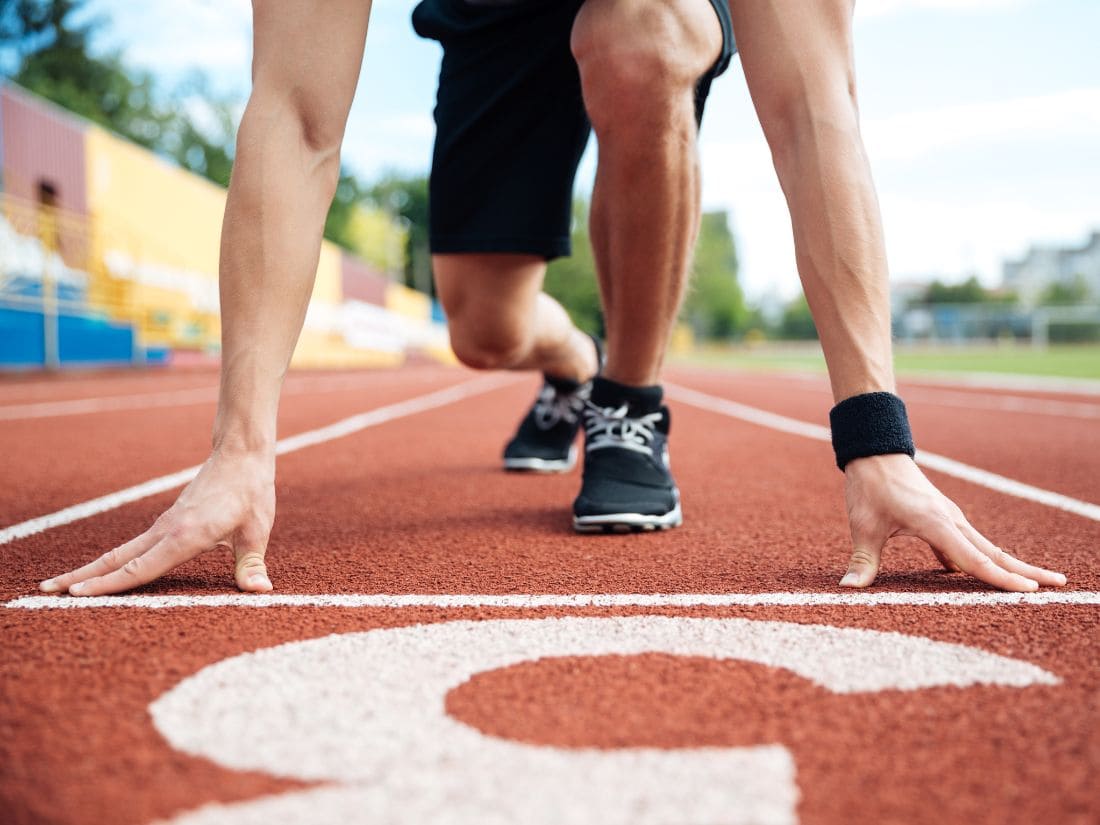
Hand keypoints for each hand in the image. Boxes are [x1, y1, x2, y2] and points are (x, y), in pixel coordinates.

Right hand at [39, 449, 276, 595]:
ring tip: (63, 584)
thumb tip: (262, 591)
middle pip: (116, 559)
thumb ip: (252, 565)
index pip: (140, 568)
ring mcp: (164, 525)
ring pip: (122, 551)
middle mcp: (166, 531)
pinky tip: (106, 570)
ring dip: (93, 568)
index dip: (109, 584)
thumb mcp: (257, 530)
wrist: (241, 454)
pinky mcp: (169, 521)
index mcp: (185, 536)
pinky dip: (114, 560)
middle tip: (46, 590)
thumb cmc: (251, 491)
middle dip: (82, 576)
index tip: (77, 595)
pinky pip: (135, 545)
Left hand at [839, 454, 1066, 591]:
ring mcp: (949, 518)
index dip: (1001, 579)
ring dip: (1009, 564)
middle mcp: (951, 520)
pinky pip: (966, 543)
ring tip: (1034, 582)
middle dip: (1026, 570)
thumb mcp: (863, 526)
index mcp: (937, 524)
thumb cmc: (869, 488)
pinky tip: (970, 574)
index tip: (1030, 593)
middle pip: (994, 552)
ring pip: (985, 546)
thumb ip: (862, 561)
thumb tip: (848, 589)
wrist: (873, 453)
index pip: (975, 559)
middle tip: (1059, 584)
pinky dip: (977, 558)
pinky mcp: (941, 517)